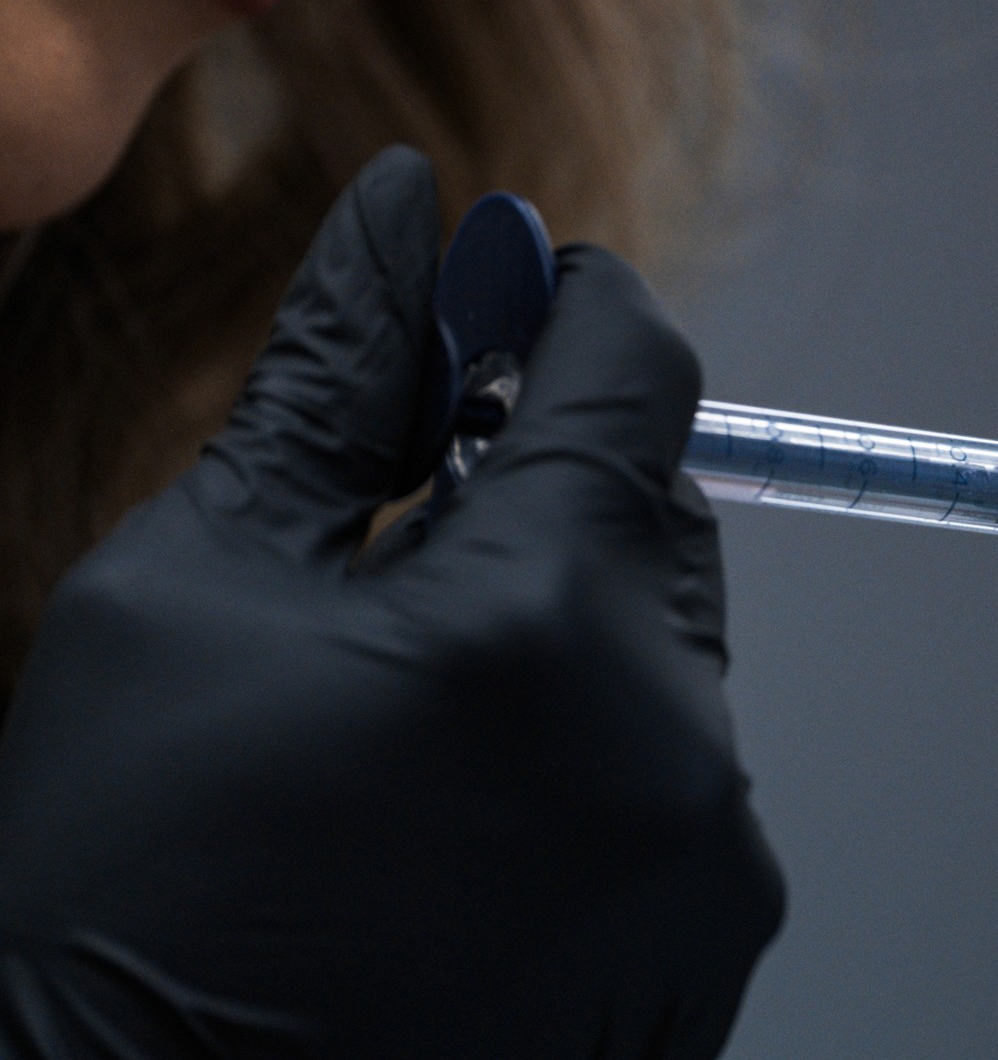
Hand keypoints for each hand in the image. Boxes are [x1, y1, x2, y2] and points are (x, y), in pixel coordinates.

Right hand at [0, 149, 781, 1057]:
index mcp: (540, 622)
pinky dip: (597, 742)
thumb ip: (327, 385)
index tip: (513, 292)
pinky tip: (464, 806)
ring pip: (674, 643)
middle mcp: (671, 738)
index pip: (637, 368)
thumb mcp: (188, 597)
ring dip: (573, 619)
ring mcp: (712, 860)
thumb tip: (398, 213)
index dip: (571, 304)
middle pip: (665, 508)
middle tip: (417, 517)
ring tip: (417, 703)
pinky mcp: (712, 942)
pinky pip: (682, 773)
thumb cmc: (127, 894)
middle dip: (556, 477)